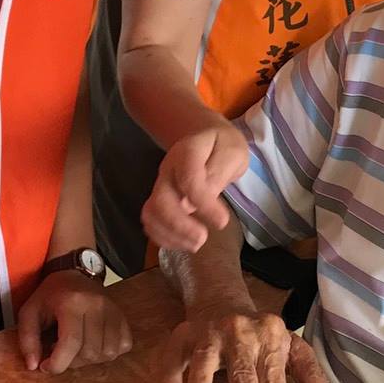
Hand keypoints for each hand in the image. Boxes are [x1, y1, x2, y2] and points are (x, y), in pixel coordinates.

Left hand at [15, 270, 132, 373]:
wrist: (73, 274)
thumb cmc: (50, 296)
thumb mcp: (28, 312)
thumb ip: (27, 340)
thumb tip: (33, 366)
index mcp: (72, 303)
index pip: (71, 343)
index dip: (58, 363)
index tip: (46, 367)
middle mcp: (97, 305)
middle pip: (90, 352)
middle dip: (72, 362)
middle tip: (60, 352)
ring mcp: (114, 310)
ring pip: (108, 353)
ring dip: (90, 359)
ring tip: (76, 348)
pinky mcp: (123, 316)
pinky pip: (123, 345)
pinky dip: (108, 352)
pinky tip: (93, 344)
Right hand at [141, 122, 249, 252]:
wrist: (203, 137)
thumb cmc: (221, 145)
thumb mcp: (232, 151)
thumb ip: (220, 171)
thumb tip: (209, 195)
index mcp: (187, 152)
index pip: (189, 179)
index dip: (203, 204)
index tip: (222, 222)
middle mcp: (168, 170)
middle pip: (160, 200)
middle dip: (179, 225)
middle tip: (202, 239)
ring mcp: (161, 185)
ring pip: (151, 213)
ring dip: (170, 235)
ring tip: (195, 245)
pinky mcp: (160, 200)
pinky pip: (152, 221)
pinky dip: (164, 237)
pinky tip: (184, 243)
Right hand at [159, 300, 335, 382]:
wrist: (222, 299)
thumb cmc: (259, 335)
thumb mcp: (290, 349)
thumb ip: (310, 376)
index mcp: (272, 338)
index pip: (275, 382)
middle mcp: (241, 333)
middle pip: (244, 373)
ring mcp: (210, 333)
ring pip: (205, 358)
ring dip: (201, 382)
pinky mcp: (183, 336)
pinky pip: (173, 362)